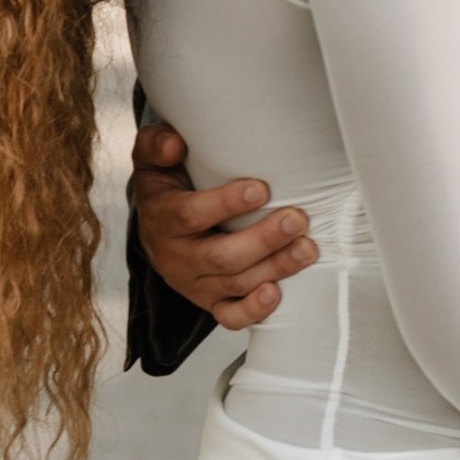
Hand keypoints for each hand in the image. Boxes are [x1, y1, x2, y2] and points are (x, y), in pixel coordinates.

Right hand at [131, 120, 316, 330]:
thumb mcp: (152, 158)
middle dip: (263, 240)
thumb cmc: (166, 184)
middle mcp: (176, 256)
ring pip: (234, 284)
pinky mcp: (208, 301)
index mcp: (163, 217)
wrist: (157, 224)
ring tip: (307, 248)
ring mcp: (193, 283)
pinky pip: (229, 317)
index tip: (261, 188)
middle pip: (220, 256)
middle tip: (297, 219)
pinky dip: (253, 311)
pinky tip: (277, 292)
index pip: (190, 215)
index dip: (225, 204)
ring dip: (274, 268)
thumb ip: (157, 145)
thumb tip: (176, 143)